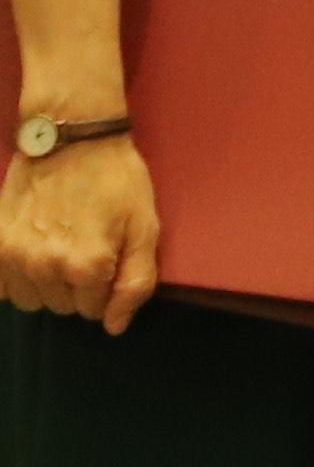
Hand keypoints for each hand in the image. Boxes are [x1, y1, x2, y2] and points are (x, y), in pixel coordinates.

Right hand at [0, 135, 159, 334]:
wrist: (73, 139)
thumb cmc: (117, 181)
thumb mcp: (145, 227)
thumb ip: (135, 282)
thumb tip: (114, 327)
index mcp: (88, 265)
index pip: (95, 310)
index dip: (106, 288)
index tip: (109, 259)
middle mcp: (46, 266)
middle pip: (63, 307)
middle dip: (77, 288)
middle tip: (86, 248)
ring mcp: (15, 256)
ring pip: (32, 301)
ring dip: (47, 285)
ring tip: (60, 249)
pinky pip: (2, 288)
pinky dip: (17, 279)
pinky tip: (33, 255)